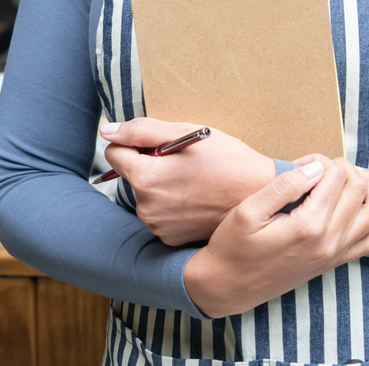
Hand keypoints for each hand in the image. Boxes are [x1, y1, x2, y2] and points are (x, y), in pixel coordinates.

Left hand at [101, 119, 274, 245]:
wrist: (261, 198)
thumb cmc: (229, 162)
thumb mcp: (190, 134)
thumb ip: (142, 130)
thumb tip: (107, 131)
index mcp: (146, 178)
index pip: (115, 153)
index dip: (136, 143)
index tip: (162, 145)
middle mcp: (146, 208)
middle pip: (132, 175)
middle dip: (151, 164)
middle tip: (186, 162)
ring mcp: (158, 226)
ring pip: (146, 194)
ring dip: (162, 185)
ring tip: (195, 181)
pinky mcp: (170, 238)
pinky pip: (160, 213)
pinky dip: (171, 204)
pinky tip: (196, 198)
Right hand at [183, 156, 368, 317]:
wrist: (227, 288)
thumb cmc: (233, 247)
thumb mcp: (248, 211)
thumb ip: (285, 185)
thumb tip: (316, 166)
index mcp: (309, 226)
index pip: (337, 176)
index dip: (324, 159)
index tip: (304, 161)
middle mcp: (329, 241)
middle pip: (360, 190)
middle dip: (347, 168)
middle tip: (323, 166)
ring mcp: (335, 254)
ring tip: (361, 173)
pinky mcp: (335, 262)